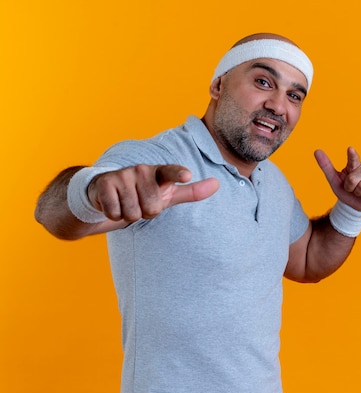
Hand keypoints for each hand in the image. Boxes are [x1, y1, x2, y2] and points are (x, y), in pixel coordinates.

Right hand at [88, 164, 218, 221]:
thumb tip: (218, 184)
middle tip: (139, 203)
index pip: (170, 172)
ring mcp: (123, 175)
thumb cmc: (143, 194)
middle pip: (152, 208)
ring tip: (126, 203)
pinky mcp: (105, 183)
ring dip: (129, 215)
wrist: (106, 193)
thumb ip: (192, 192)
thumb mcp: (169, 194)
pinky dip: (114, 215)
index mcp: (159, 172)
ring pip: (133, 213)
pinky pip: (115, 212)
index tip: (187, 176)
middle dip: (145, 213)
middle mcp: (141, 170)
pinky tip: (113, 204)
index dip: (178, 174)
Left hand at [314, 147, 360, 211]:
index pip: (353, 159)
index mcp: (354, 165)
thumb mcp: (333, 179)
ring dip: (357, 193)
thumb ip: (326, 165)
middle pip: (353, 179)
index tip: (350, 149)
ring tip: (359, 192)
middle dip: (349, 187)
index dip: (352, 155)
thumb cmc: (345, 190)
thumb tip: (316, 151)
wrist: (354, 205)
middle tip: (351, 188)